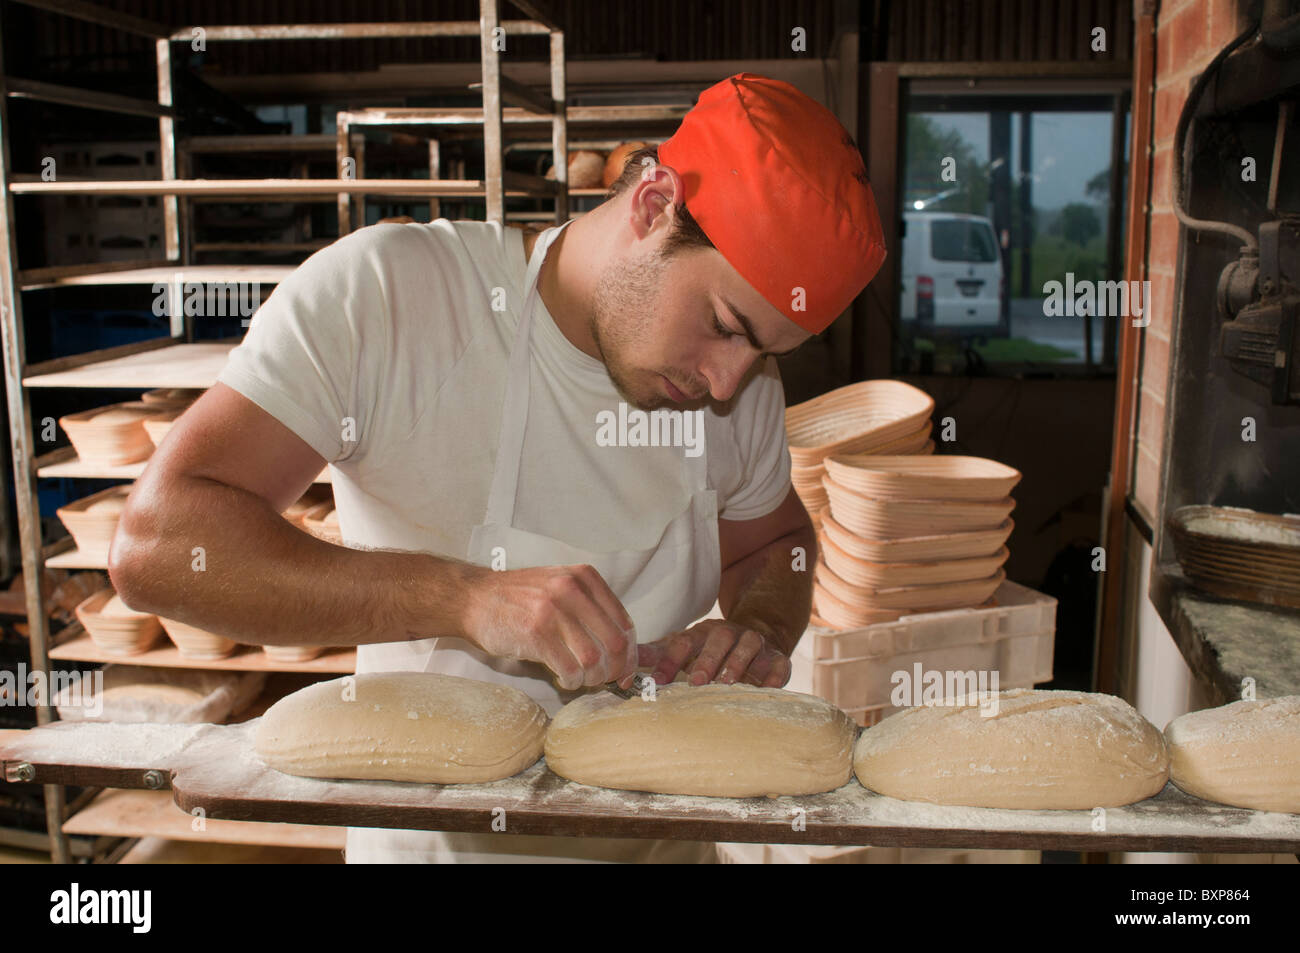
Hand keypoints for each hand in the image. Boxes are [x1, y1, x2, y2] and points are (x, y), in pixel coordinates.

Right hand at [458, 564, 636, 690]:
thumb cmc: (520, 598)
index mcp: (585, 578)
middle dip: (615, 670)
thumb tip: (622, 651)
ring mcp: (554, 610)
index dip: (631, 654)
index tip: (625, 671)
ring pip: (594, 659)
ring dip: (592, 679)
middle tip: (605, 681)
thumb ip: (591, 609)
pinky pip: (570, 669)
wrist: (475, 599)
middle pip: (615, 643)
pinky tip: (565, 680)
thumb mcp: (561, 586)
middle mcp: (572, 590)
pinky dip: (573, 682)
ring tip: (582, 680)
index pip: (625, 623)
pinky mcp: (536, 633)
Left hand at [637, 619, 791, 687]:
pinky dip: (774, 675)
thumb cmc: (710, 651)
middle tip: (696, 681)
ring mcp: (755, 644)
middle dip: (707, 659)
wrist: (756, 640)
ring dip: (738, 663)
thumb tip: (620, 666)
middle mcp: (729, 634)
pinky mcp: (777, 658)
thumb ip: (656, 656)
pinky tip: (767, 688)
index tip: (658, 680)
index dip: (671, 659)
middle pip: (718, 639)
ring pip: (749, 646)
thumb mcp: (683, 650)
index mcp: (702, 633)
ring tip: (727, 683)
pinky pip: (779, 663)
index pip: (684, 641)